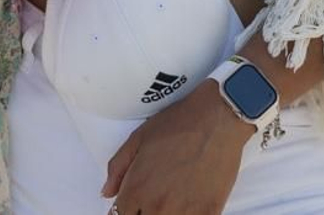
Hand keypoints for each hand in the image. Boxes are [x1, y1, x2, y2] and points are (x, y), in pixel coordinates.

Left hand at [102, 82, 250, 214]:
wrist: (216, 119)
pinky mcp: (208, 213)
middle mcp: (157, 206)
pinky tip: (189, 203)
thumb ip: (117, 169)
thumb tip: (107, 193)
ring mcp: (184, 213)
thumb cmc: (177, 124)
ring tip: (173, 196)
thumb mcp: (138, 139)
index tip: (133, 203)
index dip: (125, 209)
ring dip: (165, 213)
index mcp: (136, 190)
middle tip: (152, 198)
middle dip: (143, 211)